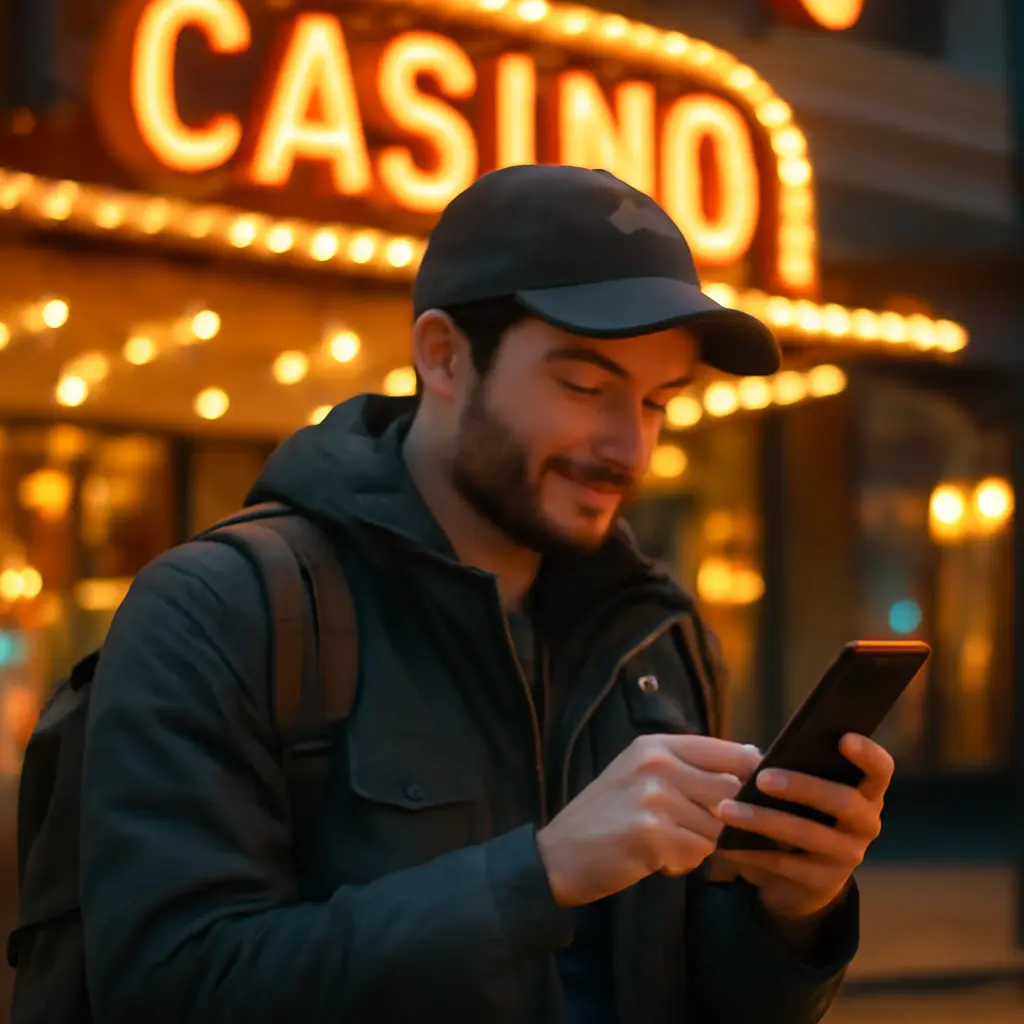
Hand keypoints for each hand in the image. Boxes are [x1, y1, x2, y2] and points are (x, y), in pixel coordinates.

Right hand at [536, 734, 761, 907]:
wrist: (559, 855)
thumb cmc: (606, 816)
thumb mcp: (642, 775)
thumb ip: (690, 768)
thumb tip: (755, 759)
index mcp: (657, 744)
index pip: (733, 753)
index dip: (752, 779)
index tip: (751, 798)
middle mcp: (657, 763)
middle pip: (732, 792)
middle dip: (723, 820)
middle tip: (690, 831)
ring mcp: (654, 797)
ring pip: (717, 828)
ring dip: (699, 845)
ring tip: (663, 844)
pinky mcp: (653, 834)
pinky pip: (698, 853)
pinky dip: (682, 864)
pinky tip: (653, 859)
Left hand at [714, 733, 893, 919]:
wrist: (801, 876)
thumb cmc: (801, 811)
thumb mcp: (806, 791)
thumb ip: (797, 770)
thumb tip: (757, 756)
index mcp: (866, 791)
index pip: (880, 770)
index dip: (868, 754)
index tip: (843, 738)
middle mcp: (866, 823)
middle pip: (843, 801)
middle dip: (802, 787)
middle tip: (762, 778)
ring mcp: (848, 856)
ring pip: (808, 835)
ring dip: (763, 820)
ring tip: (726, 809)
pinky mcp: (824, 883)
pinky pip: (786, 865)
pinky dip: (752, 852)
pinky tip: (725, 841)